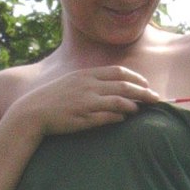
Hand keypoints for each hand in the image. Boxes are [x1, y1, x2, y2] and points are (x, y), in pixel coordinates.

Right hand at [11, 65, 159, 136]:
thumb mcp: (72, 83)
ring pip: (119, 100)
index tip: (146, 84)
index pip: (118, 72)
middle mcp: (89, 85)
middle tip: (157, 99)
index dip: (135, 78)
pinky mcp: (84, 117)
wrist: (32, 112)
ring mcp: (87, 101)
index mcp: (86, 74)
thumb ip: (91, 83)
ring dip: (135, 105)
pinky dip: (120, 115)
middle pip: (124, 86)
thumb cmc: (53, 99)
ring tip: (143, 109)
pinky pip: (108, 115)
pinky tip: (125, 117)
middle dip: (144, 92)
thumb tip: (110, 90)